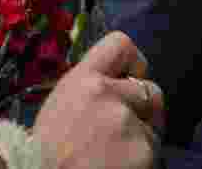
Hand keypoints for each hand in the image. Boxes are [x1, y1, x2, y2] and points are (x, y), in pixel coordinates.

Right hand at [33, 31, 163, 168]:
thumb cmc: (48, 151)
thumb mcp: (61, 105)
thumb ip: (90, 89)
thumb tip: (118, 84)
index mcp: (82, 79)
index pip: (121, 44)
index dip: (134, 63)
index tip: (132, 79)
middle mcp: (106, 93)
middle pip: (150, 89)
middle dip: (144, 109)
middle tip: (126, 128)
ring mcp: (126, 122)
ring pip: (152, 126)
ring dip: (140, 138)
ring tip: (112, 154)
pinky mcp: (143, 150)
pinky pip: (153, 151)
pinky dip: (141, 160)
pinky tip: (118, 166)